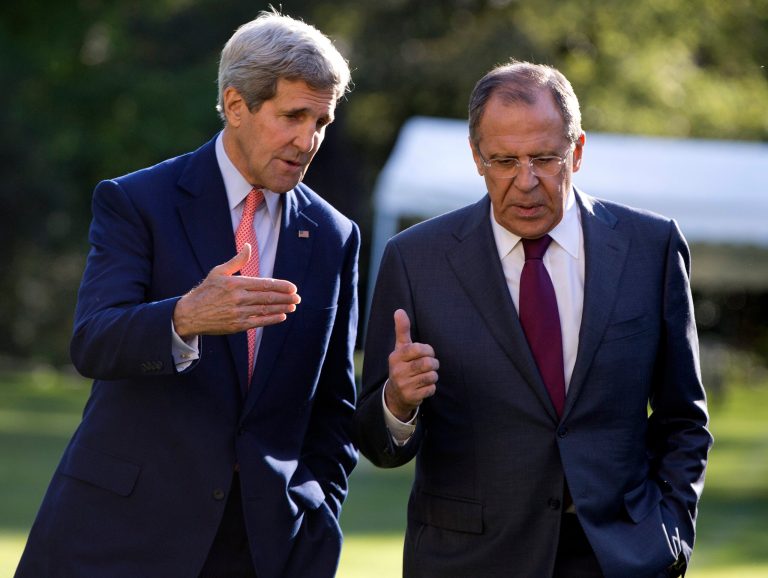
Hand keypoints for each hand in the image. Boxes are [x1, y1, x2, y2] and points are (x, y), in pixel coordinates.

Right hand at [173, 243, 300, 338]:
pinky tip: (281, 316)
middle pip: (267, 297)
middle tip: (297, 298)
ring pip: (265, 310)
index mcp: (236, 283)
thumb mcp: (218, 272)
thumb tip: (248, 246)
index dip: (281, 286)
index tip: (293, 287)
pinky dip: (271, 319)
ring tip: (293, 306)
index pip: (264, 284)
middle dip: (285, 297)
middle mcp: (238, 298)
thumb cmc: (205, 291)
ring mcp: (238, 313)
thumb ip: (236, 260)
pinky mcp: (236, 326)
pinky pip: (258, 322)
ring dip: (281, 308)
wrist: (190, 314)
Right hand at [385, 309, 438, 420]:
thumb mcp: (400, 348)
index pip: (418, 349)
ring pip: (431, 376)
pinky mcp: (411, 397)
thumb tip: (399, 310)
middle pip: (427, 363)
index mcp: (395, 357)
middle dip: (434, 363)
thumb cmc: (402, 365)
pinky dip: (431, 387)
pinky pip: (431, 389)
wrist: (395, 394)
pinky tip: (424, 386)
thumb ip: (402, 330)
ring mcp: (404, 385)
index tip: (427, 352)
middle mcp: (397, 371)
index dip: (428, 350)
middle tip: (431, 365)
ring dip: (433, 376)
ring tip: (427, 376)